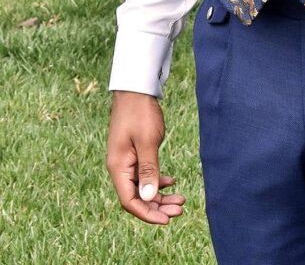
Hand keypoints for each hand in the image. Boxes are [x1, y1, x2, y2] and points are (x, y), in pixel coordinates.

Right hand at [106, 90, 185, 224]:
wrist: (136, 89)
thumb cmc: (140, 112)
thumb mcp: (147, 141)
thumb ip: (148, 169)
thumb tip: (147, 197)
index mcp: (118, 167)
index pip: (130, 201)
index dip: (147, 213)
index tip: (167, 219)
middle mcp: (120, 167)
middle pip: (137, 197)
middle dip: (158, 206)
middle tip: (180, 209)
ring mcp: (127, 160)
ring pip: (142, 187)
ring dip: (160, 195)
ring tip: (180, 199)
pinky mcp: (134, 153)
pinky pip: (145, 174)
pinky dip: (158, 181)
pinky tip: (172, 182)